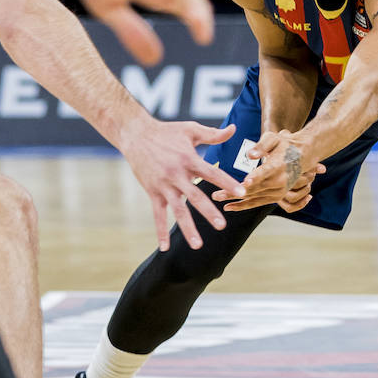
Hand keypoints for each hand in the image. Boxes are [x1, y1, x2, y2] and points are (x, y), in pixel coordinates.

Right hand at [116, 117, 244, 249]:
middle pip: (195, 196)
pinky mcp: (153, 192)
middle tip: (221, 225)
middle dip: (208, 211)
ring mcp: (164, 185)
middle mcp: (176, 174)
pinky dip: (160, 231)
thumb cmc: (166, 131)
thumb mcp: (190, 130)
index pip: (212, 173)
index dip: (227, 183)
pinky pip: (158, 215)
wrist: (136, 135)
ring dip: (188, 228)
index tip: (242, 192)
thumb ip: (213, 134)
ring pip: (177, 210)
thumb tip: (234, 129)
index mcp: (189, 159)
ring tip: (198, 245)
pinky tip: (164, 247)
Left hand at [217, 131, 325, 211]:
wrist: (302, 156)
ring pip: (254, 198)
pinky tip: (229, 206)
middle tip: (215, 194)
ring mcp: (279, 191)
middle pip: (255, 188)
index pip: (266, 171)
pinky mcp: (276, 197)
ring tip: (216, 198)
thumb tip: (250, 154)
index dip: (256, 177)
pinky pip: (257, 203)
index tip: (245, 181)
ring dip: (235, 200)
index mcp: (279, 165)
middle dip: (234, 192)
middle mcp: (280, 181)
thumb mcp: (274, 138)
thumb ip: (262, 145)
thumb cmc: (284, 144)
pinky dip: (243, 205)